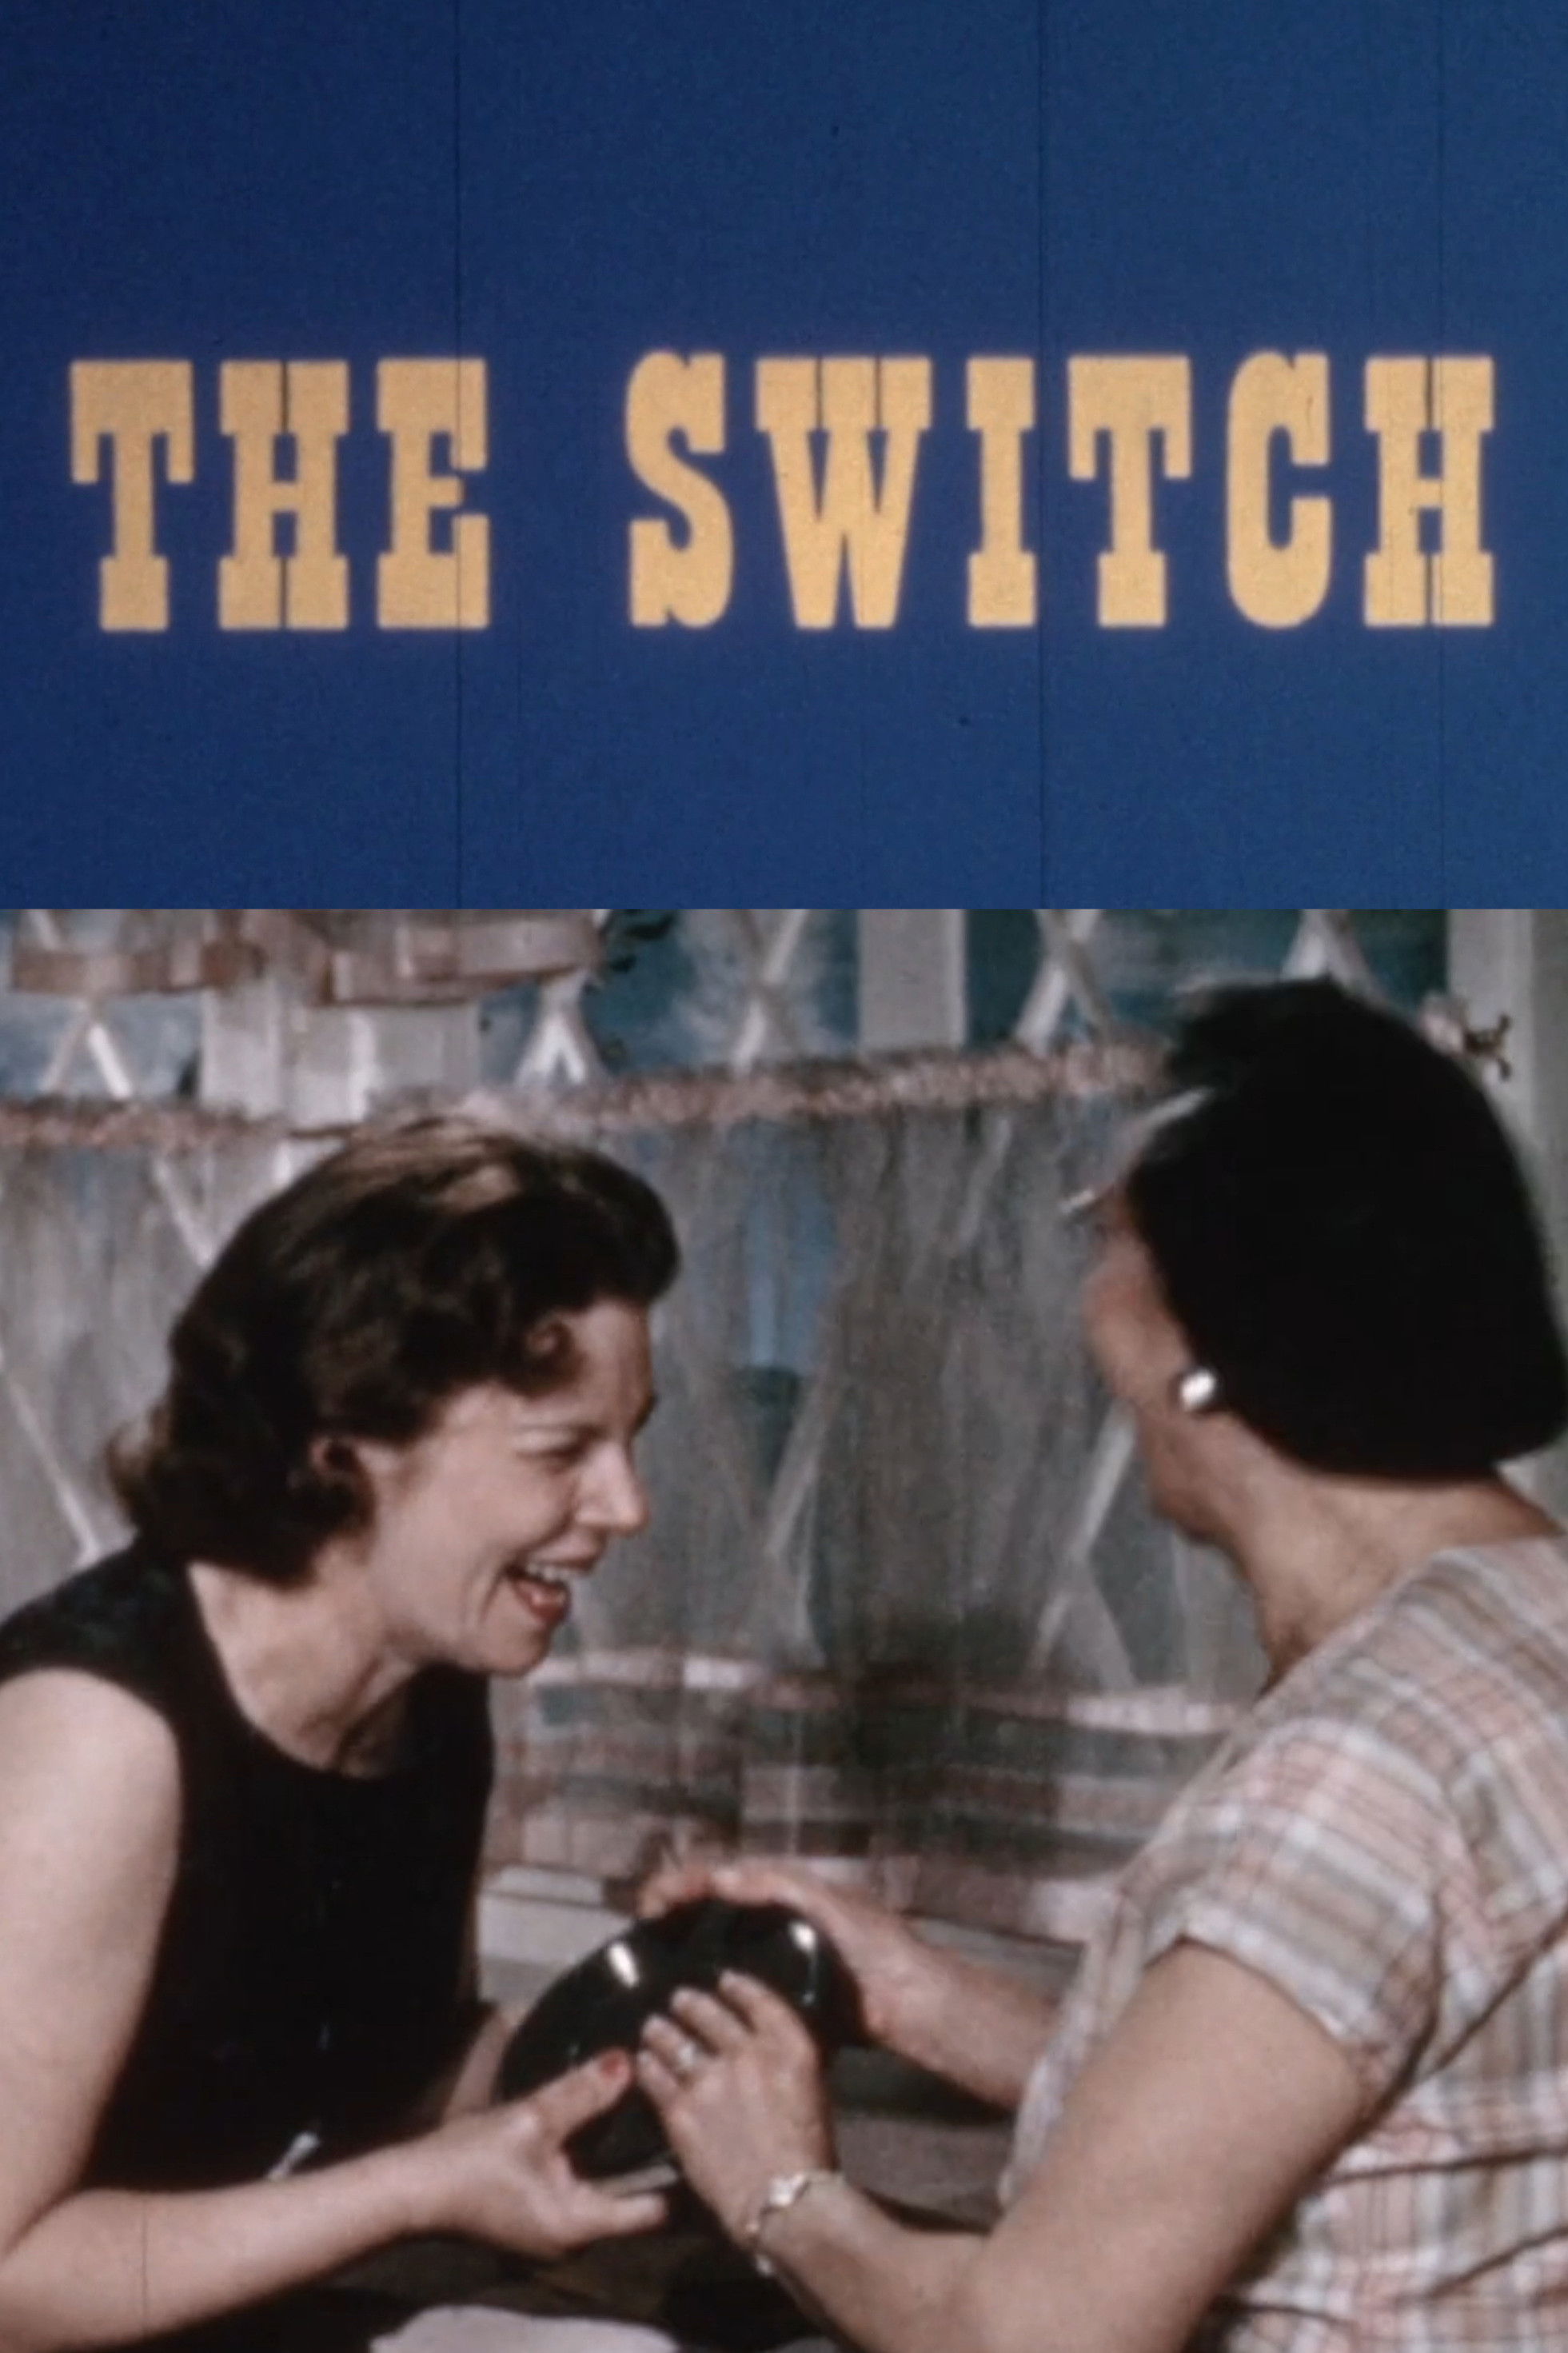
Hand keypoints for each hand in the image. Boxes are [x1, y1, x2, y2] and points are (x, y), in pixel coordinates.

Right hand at [404, 2051, 666, 2257]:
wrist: (412, 2187)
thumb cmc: (471, 2161)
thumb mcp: (530, 2121)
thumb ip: (581, 2094)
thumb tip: (628, 2061)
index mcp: (580, 2224)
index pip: (653, 2210)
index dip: (682, 2174)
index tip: (707, 2134)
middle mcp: (576, 2235)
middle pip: (635, 2197)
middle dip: (657, 2155)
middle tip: (688, 2109)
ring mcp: (557, 2226)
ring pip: (611, 2188)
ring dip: (628, 2152)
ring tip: (658, 2106)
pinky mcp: (541, 2211)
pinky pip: (588, 2185)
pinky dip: (603, 2156)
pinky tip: (614, 2119)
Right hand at [637, 1855, 940, 2056]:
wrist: (911, 2005)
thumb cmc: (877, 1948)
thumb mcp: (832, 1904)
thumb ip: (781, 1885)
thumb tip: (721, 1876)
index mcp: (789, 1888)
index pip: (726, 1873)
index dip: (686, 1879)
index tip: (653, 1898)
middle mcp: (779, 1915)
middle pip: (716, 1900)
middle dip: (677, 1901)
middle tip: (641, 1919)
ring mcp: (780, 1953)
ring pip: (722, 1936)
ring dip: (686, 1935)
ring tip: (651, 1949)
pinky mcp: (783, 1991)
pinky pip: (737, 1976)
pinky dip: (708, 1974)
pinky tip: (687, 1990)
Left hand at [637, 1974, 835, 2244]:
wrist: (786, 2201)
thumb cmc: (810, 2154)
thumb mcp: (812, 2091)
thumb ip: (786, 2062)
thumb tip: (763, 2047)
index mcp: (789, 2047)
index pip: (759, 2000)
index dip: (739, 1986)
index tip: (725, 1979)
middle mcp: (747, 2053)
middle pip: (711, 2014)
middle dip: (691, 2003)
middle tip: (678, 1999)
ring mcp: (710, 2081)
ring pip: (676, 2042)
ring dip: (662, 2031)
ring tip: (652, 2027)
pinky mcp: (682, 2111)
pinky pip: (657, 2078)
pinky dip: (649, 2067)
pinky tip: (643, 2062)